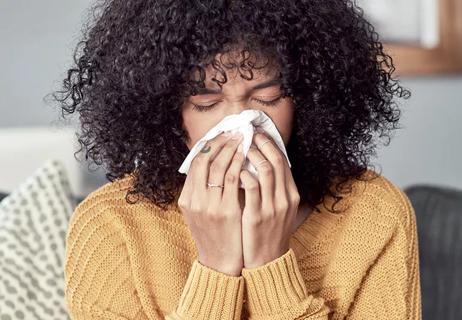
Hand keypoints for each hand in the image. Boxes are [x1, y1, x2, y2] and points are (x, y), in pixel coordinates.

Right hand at [178, 131, 245, 275]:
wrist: (219, 262)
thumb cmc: (213, 235)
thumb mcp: (198, 213)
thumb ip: (201, 191)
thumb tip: (211, 165)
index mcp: (187, 199)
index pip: (195, 163)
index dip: (208, 145)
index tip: (221, 135)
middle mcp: (195, 200)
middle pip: (204, 160)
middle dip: (220, 142)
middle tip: (233, 132)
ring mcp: (209, 206)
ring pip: (218, 167)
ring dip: (231, 149)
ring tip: (242, 138)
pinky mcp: (226, 211)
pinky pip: (232, 180)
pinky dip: (239, 164)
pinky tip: (246, 156)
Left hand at [239, 131, 300, 268]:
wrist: (267, 260)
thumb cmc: (269, 231)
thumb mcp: (279, 209)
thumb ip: (274, 189)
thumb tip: (262, 165)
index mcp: (291, 195)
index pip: (283, 161)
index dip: (270, 144)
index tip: (258, 133)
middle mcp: (285, 198)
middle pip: (276, 161)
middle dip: (261, 143)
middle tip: (248, 133)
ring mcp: (272, 207)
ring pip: (266, 170)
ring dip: (252, 155)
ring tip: (240, 146)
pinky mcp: (257, 216)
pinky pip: (251, 188)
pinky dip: (244, 174)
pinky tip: (235, 170)